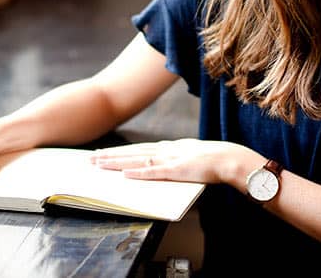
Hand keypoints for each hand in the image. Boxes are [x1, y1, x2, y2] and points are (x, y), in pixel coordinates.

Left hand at [91, 138, 255, 186]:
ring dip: (117, 162)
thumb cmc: (211, 161)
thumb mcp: (187, 158)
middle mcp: (165, 150)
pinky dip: (138, 172)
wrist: (230, 159)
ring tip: (99, 164)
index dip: (119, 152)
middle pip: (132, 153)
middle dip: (110, 156)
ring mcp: (170, 159)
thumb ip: (172, 162)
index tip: (102, 154)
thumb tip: (157, 168)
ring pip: (137, 160)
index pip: (137, 149)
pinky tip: (125, 174)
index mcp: (168, 148)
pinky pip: (154, 172)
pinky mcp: (176, 170)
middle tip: (90, 159)